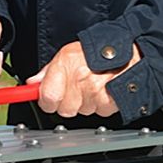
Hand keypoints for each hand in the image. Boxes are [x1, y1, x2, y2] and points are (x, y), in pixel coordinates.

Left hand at [26, 41, 141, 117]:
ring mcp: (95, 92)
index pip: (46, 97)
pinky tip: (103, 90)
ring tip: (92, 84)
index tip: (47, 98)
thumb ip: (48, 70)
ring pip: (81, 111)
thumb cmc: (98, 51)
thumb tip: (33, 83)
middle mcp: (79, 79)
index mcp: (66, 65)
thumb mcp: (68, 53)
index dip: (46, 100)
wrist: (128, 52)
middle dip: (67, 102)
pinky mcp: (109, 102)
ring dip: (85, 102)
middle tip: (75, 88)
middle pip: (64, 109)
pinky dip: (99, 104)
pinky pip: (98, 112)